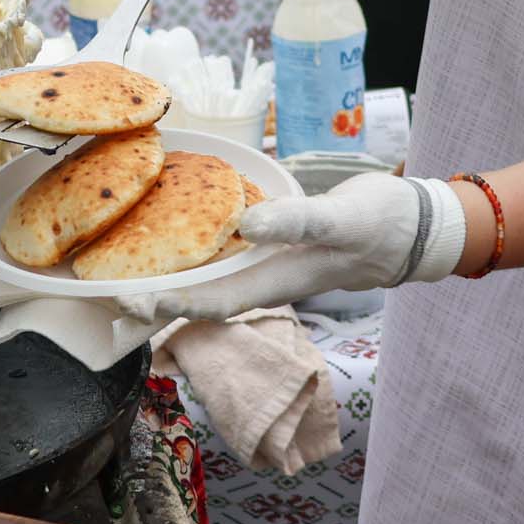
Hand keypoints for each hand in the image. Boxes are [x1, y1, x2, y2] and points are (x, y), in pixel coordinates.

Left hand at [116, 174, 466, 322]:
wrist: (415, 228)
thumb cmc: (381, 223)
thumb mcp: (341, 219)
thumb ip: (297, 222)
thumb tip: (246, 225)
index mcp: (282, 279)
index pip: (218, 300)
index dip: (174, 305)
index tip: (133, 302)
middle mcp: (272, 279)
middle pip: (206, 298)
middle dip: (159, 301)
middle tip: (108, 294)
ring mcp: (276, 265)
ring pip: (215, 283)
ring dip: (173, 282)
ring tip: (127, 275)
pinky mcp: (281, 245)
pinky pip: (232, 258)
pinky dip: (201, 256)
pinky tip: (177, 242)